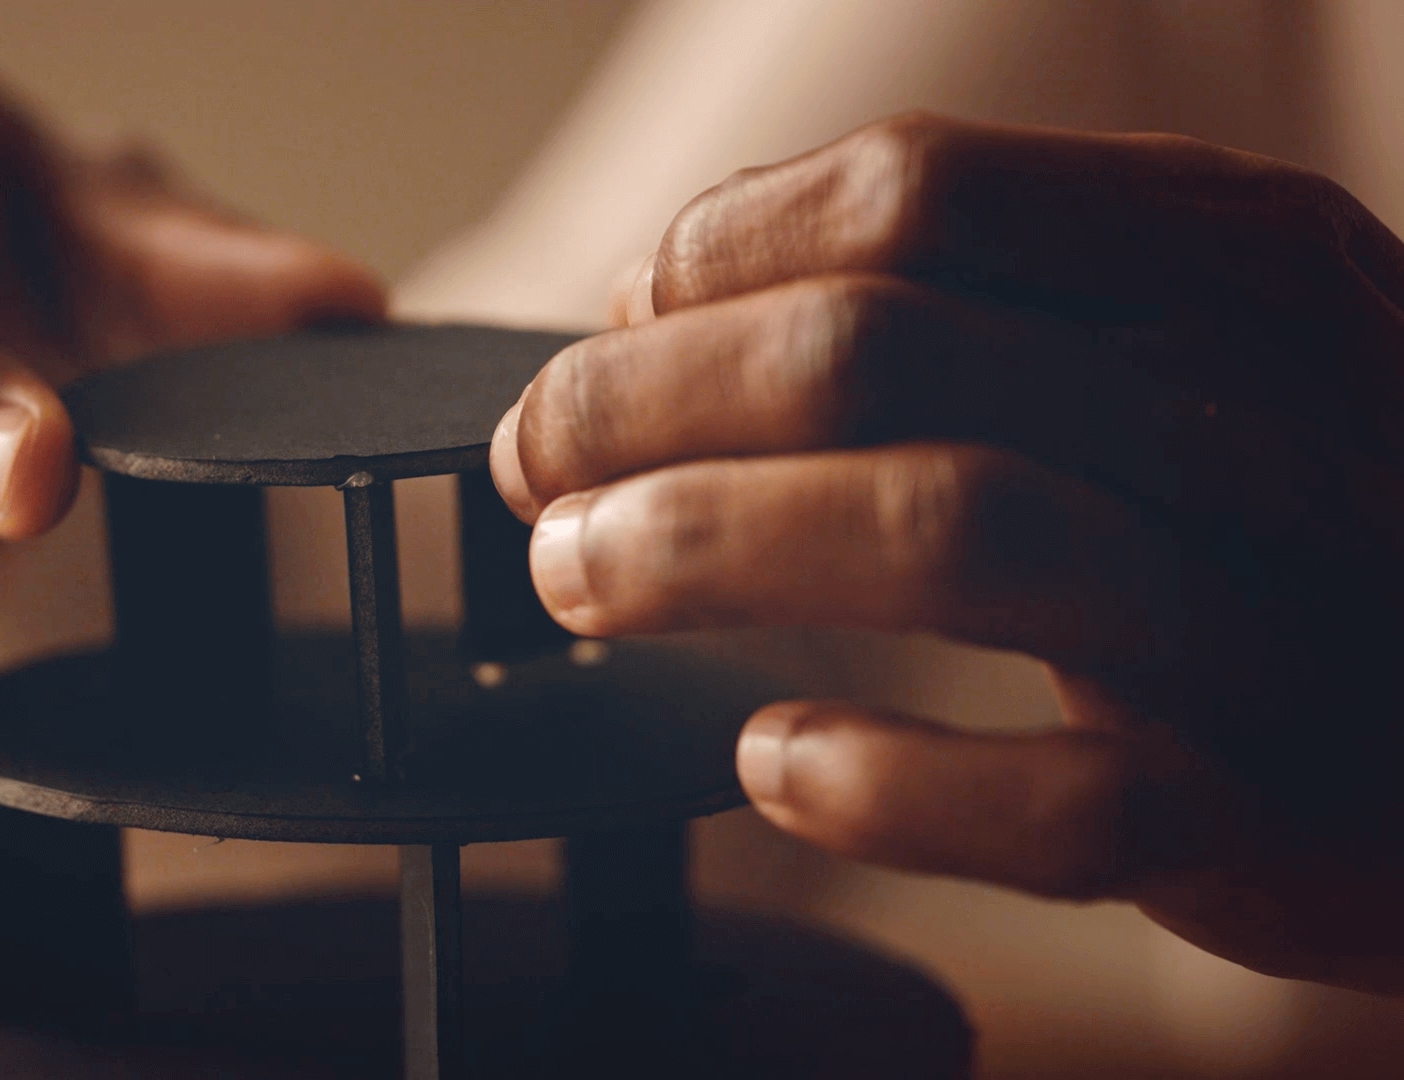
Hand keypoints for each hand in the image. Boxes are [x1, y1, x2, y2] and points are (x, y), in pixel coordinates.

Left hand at [491, 113, 1403, 991]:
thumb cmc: (1302, 500)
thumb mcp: (1194, 332)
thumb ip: (969, 287)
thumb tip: (667, 289)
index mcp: (1236, 255)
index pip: (912, 191)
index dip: (710, 259)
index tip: (612, 328)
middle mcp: (1268, 410)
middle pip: (880, 350)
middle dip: (645, 401)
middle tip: (536, 461)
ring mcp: (1277, 622)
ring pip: (950, 534)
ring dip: (707, 547)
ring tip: (578, 576)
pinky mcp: (1272, 818)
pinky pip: (1056, 804)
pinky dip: (878, 779)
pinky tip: (770, 757)